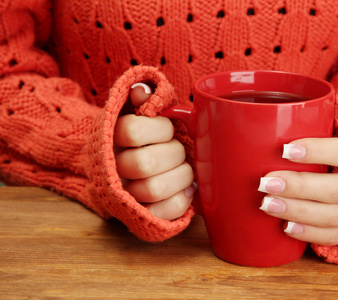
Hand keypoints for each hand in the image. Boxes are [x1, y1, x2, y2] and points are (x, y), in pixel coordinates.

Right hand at [114, 83, 194, 219]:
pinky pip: (162, 213)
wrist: (126, 168)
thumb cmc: (145, 137)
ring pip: (154, 189)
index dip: (159, 129)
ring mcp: (125, 195)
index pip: (132, 131)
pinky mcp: (142, 215)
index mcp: (112, 138)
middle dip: (174, 154)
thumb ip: (143, 98)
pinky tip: (187, 189)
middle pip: (145, 163)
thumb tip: (141, 91)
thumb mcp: (140, 112)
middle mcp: (113, 168)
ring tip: (185, 170)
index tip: (168, 129)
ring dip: (180, 176)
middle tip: (180, 151)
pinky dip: (181, 200)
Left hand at [258, 101, 337, 244]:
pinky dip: (309, 233)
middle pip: (336, 190)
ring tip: (266, 204)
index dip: (318, 151)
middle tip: (265, 183)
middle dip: (298, 187)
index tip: (284, 150)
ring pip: (332, 217)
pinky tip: (285, 227)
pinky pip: (334, 237)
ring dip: (297, 211)